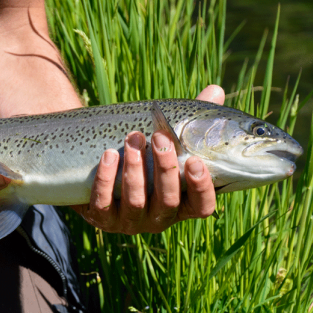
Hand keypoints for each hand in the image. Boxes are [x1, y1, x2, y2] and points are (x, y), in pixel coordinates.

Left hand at [72, 85, 224, 234]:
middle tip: (159, 137)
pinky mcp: (101, 219)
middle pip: (167, 201)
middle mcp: (157, 219)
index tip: (195, 161)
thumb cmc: (143, 156)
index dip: (201, 188)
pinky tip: (108, 155)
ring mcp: (128, 222)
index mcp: (180, 204)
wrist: (97, 167)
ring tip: (132, 138)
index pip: (201, 207)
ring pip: (135, 202)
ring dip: (135, 169)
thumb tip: (215, 91)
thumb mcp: (167, 142)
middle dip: (164, 168)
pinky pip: (103, 204)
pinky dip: (105, 180)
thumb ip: (192, 122)